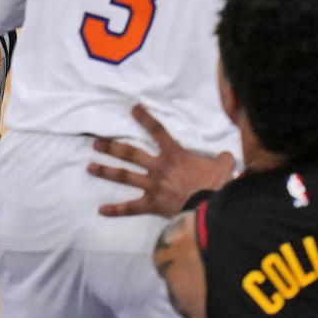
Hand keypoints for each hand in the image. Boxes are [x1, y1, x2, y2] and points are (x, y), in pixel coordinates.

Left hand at [87, 103, 234, 218]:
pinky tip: (101, 210)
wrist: (213, 208)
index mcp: (174, 154)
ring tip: (90, 167)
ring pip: (125, 177)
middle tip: (95, 143)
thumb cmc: (217, 185)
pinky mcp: (152, 205)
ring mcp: (153, 186)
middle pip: (131, 154)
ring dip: (106, 171)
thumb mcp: (223, 166)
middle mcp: (159, 167)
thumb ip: (221, 159)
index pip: (158, 131)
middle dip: (112, 148)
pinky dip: (116, 210)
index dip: (145, 118)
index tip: (133, 108)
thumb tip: (227, 156)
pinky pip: (131, 208)